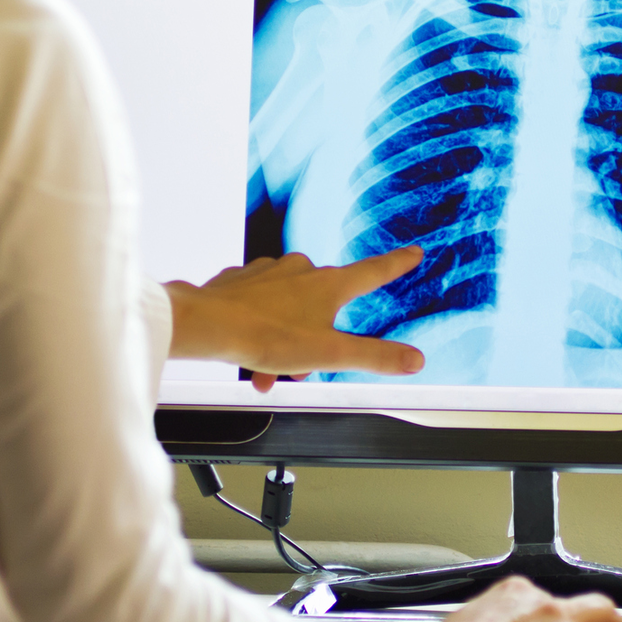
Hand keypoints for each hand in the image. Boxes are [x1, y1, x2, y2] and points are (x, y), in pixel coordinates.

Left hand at [164, 246, 425, 390]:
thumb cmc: (264, 336)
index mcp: (328, 285)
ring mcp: (269, 272)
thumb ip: (374, 357)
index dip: (396, 264)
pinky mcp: (242, 280)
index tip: (413, 252)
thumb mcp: (328, 355)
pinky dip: (261, 329)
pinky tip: (249, 351)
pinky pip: (260, 306)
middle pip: (324, 305)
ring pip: (289, 309)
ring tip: (268, 369)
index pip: (374, 271)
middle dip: (317, 337)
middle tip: (301, 367)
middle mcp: (301, 270)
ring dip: (286, 340)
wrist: (206, 325)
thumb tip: (414, 359)